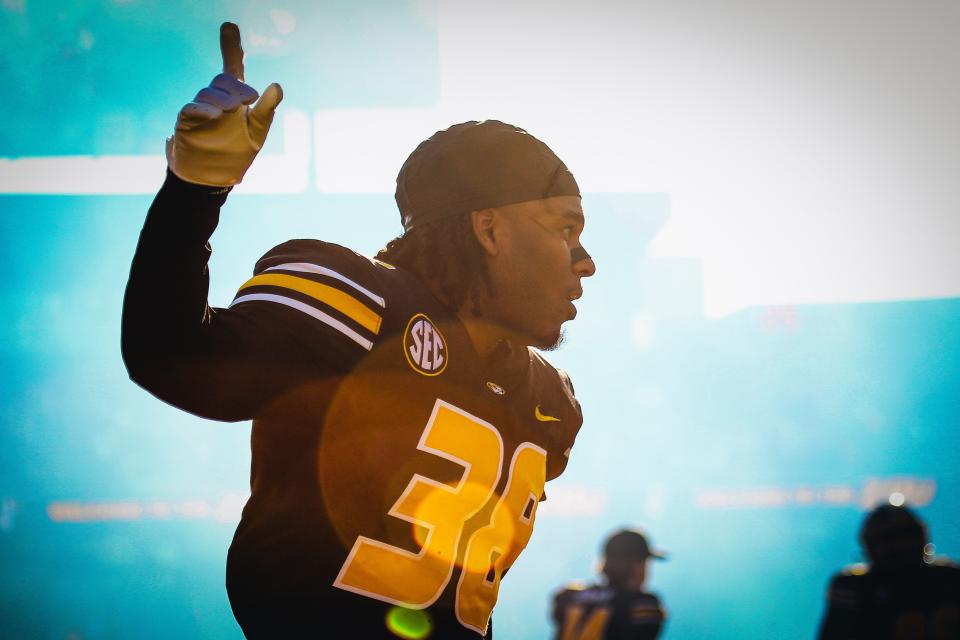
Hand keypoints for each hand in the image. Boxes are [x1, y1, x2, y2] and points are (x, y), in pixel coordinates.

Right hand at [165, 22, 282, 186]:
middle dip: (236, 88)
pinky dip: (203, 109)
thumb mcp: (257, 132)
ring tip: (230, 112)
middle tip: (248, 100)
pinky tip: (214, 114)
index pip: (233, 68)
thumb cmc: (237, 154)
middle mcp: (217, 99)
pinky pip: (192, 109)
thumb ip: (267, 109)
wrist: (214, 179)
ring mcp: (201, 109)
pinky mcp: (187, 122)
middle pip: (223, 81)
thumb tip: (277, 86)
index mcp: (236, 99)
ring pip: (209, 94)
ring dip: (221, 100)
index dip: (231, 47)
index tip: (229, 26)